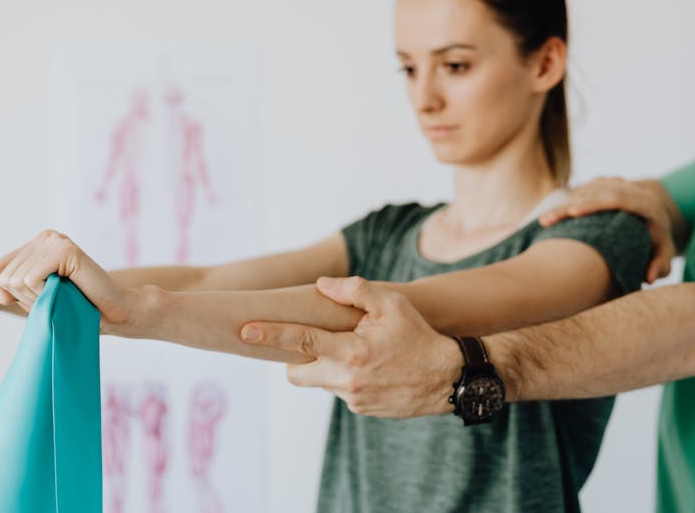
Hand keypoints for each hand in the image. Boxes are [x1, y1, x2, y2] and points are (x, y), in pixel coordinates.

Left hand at [0, 229, 139, 331]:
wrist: (113, 314)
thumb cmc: (75, 307)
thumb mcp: (30, 295)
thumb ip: (2, 277)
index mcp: (35, 244)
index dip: (9, 295)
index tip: (41, 298)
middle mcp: (44, 237)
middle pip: (2, 276)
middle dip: (24, 298)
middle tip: (56, 298)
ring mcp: (55, 240)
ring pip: (14, 279)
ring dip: (36, 297)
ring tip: (63, 294)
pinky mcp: (65, 249)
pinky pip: (30, 278)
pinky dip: (43, 292)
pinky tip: (67, 289)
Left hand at [239, 277, 459, 418]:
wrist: (449, 379)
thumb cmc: (419, 336)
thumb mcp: (392, 304)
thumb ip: (354, 291)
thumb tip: (321, 286)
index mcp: (353, 351)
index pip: (301, 340)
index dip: (270, 335)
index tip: (245, 330)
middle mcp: (348, 379)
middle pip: (297, 373)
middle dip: (295, 359)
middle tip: (312, 342)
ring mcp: (353, 398)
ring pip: (320, 380)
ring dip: (327, 366)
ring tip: (358, 353)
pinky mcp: (361, 410)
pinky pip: (339, 390)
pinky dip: (345, 377)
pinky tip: (370, 368)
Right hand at [539, 177, 674, 282]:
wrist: (656, 216)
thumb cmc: (657, 240)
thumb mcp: (664, 254)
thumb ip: (660, 266)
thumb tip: (648, 277)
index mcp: (646, 203)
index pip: (617, 198)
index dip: (593, 204)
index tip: (572, 212)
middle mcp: (631, 189)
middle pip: (595, 193)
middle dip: (568, 206)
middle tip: (547, 220)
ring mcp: (616, 184)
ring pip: (585, 191)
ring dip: (562, 205)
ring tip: (545, 222)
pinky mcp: (604, 184)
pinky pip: (582, 190)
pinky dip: (567, 202)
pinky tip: (554, 216)